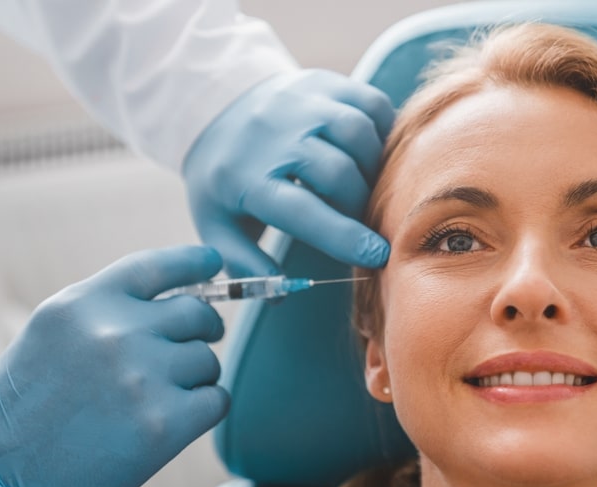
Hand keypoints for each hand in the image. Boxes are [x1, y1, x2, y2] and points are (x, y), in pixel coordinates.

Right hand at [0, 246, 229, 486]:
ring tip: (156, 400)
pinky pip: (216, 400)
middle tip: (191, 351)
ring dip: (196, 379)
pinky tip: (172, 423)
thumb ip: (107, 312)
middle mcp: (115, 332)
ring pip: (208, 361)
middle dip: (202, 331)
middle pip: (197, 314)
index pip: (157, 266)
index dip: (194, 262)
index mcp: (83, 304)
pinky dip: (203, 411)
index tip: (214, 264)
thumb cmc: (24, 411)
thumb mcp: (52, 336)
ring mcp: (142, 377)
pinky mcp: (163, 424)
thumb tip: (178, 301)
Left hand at [183, 69, 394, 276]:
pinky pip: (370, 105)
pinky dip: (382, 131)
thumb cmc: (224, 178)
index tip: (376, 256)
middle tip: (359, 219)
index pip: (303, 211)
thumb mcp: (217, 225)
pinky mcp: (323, 82)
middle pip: (338, 173)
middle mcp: (275, 134)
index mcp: (247, 177)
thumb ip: (247, 264)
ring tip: (364, 184)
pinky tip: (371, 152)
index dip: (343, 236)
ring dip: (373, 167)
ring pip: (359, 134)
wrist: (214, 107)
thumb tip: (283, 294)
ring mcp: (301, 102)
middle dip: (359, 204)